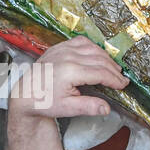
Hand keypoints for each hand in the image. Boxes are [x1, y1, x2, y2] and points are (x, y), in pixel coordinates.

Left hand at [10, 37, 128, 119]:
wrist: (25, 94)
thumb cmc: (44, 102)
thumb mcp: (67, 108)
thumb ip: (88, 107)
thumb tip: (106, 108)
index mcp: (70, 71)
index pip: (101, 73)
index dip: (115, 79)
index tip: (123, 85)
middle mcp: (67, 56)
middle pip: (100, 60)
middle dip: (114, 70)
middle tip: (122, 79)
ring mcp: (62, 49)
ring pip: (93, 49)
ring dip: (106, 58)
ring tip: (113, 69)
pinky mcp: (59, 47)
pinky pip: (81, 41)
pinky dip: (93, 47)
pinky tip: (97, 55)